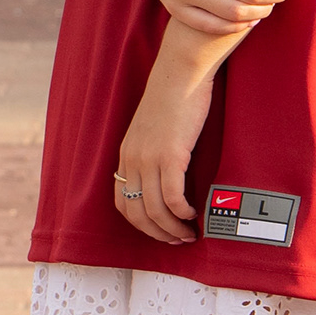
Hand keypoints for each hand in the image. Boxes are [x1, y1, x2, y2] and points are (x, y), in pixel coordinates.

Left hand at [115, 35, 214, 245]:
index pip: (122, 202)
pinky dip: (182, 212)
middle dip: (157, 233)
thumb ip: (155, 150)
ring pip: (154, 210)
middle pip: (137, 213)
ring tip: (188, 234)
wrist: (180, 74)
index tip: (159, 230)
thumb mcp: (155, 128)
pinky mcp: (170, 155)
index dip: (140, 223)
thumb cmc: (174, 97)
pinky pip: (172, 197)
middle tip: (177, 240)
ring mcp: (149, 159)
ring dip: (172, 229)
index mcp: (127, 154)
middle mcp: (132, 160)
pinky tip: (193, 215)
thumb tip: (170, 171)